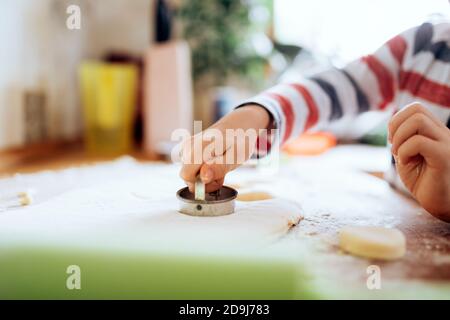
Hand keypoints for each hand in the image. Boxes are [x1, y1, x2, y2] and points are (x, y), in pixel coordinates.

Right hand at [179, 105, 269, 192]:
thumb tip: (203, 177)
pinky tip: (215, 164)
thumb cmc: (239, 141)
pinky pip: (192, 168)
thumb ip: (220, 167)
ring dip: (206, 177)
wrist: (237, 126)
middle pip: (187, 178)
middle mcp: (188, 146)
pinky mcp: (188, 150)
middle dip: (204, 181)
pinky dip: (204, 171)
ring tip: (220, 167)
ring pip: (190, 175)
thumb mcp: (236, 156)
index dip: (202, 182)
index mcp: (198, 147)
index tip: (217, 178)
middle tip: (222, 172)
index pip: (186, 175)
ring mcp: (187, 147)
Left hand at [389, 102, 449, 221]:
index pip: (416, 108)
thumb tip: (392, 124)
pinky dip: (404, 151)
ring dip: (400, 137)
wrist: (441, 205)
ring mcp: (446, 144)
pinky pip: (419, 142)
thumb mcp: (408, 156)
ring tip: (400, 155)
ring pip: (418, 120)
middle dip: (396, 126)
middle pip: (416, 109)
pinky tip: (406, 163)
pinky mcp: (445, 157)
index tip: (393, 140)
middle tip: (394, 147)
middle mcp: (444, 134)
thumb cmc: (424, 182)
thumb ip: (403, 139)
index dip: (397, 120)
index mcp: (435, 132)